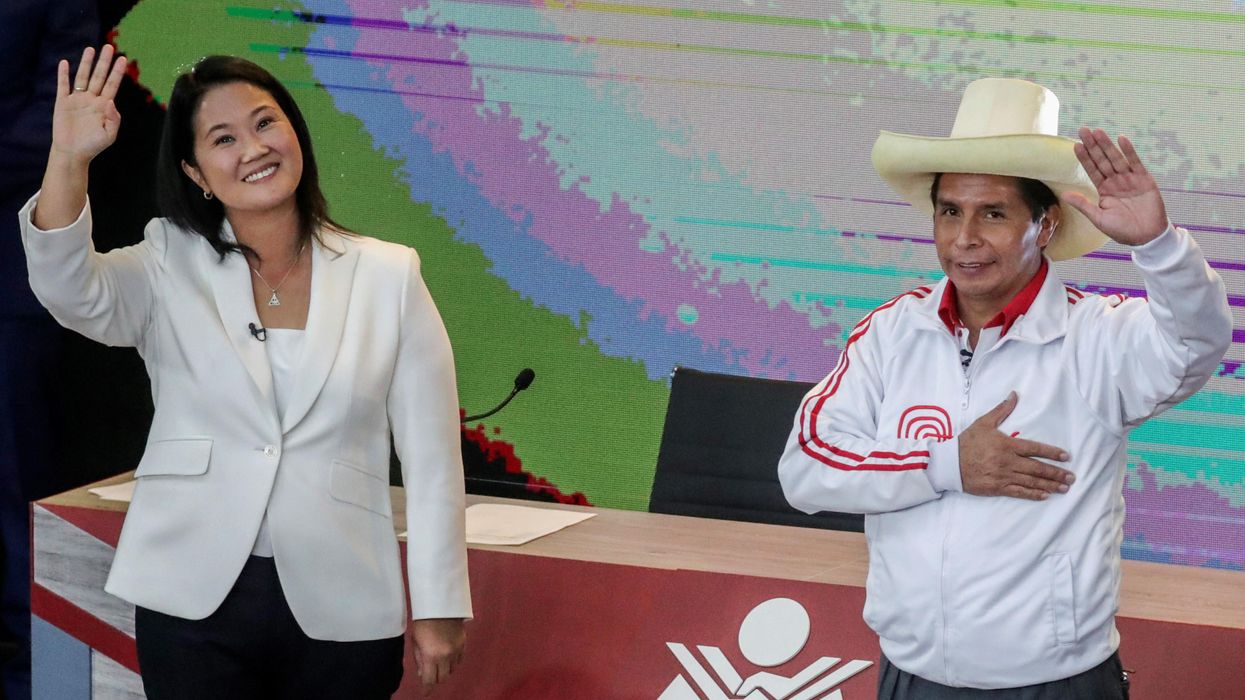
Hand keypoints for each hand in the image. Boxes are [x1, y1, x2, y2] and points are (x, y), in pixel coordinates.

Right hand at [51, 45, 127, 164]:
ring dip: (86, 63)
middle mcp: (91, 99)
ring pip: (82, 77)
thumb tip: (110, 101)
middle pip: (99, 76)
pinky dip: (63, 74)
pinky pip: (63, 86)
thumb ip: (113, 119)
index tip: (123, 59)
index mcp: (104, 106)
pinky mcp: (62, 102)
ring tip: (91, 49)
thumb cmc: (93, 146)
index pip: (112, 85)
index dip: (117, 72)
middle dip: (104, 62)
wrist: (72, 153)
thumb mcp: (108, 135)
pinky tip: (65, 63)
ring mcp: (77, 99)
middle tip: (109, 47)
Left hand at [408, 618, 465, 694]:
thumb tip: (422, 674)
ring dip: (445, 669)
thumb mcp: (416, 642)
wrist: (440, 604)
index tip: (425, 692)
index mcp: (431, 656)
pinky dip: (453, 661)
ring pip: (452, 669)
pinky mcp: (463, 644)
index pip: (430, 680)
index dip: (427, 689)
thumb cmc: (423, 622)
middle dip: (436, 678)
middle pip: (443, 678)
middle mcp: (446, 656)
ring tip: (439, 661)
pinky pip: (459, 660)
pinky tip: (448, 655)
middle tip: (431, 673)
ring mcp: (456, 650)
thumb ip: (420, 660)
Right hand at [959, 392, 1073, 500]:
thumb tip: (1014, 395)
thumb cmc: (967, 442)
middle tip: (1071, 477)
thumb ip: (1002, 410)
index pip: (1034, 448)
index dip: (1051, 453)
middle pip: (1037, 468)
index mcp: (1007, 445)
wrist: (949, 463)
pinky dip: (1033, 494)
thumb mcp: (984, 423)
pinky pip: (1019, 492)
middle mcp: (1008, 461)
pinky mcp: (997, 488)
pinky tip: (1045, 495)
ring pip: (1031, 481)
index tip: (1066, 457)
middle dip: (1056, 473)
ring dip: (1050, 485)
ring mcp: (1003, 476)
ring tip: (1064, 487)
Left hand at [1061, 127, 1167, 245]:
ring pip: (1116, 159)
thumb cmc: (1122, 230)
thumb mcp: (1098, 218)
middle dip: (1093, 146)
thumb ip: (1083, 205)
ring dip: (1107, 145)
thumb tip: (1064, 194)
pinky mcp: (1144, 180)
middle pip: (1102, 160)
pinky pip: (1135, 163)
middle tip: (1084, 130)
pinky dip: (1129, 152)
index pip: (1092, 170)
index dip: (1085, 158)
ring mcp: (1130, 179)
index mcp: (1104, 190)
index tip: (1076, 145)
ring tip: (1098, 132)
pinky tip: (1121, 140)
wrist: (1146, 237)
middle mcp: (1115, 182)